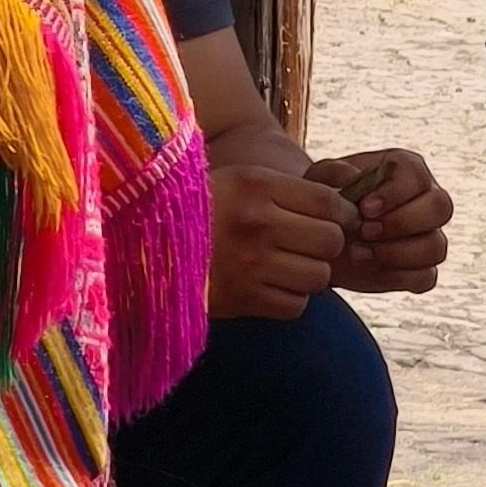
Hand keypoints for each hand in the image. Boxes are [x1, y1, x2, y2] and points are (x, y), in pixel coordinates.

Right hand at [207, 164, 349, 323]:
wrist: (142, 247)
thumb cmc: (199, 211)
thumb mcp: (237, 182)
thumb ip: (285, 190)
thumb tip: (343, 209)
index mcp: (255, 186)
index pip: (330, 202)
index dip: (343, 214)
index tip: (337, 219)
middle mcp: (257, 224)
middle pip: (331, 241)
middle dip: (326, 245)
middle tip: (310, 244)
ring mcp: (251, 264)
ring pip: (318, 276)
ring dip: (309, 274)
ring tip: (289, 266)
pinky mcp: (243, 299)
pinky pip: (295, 305)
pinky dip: (289, 299)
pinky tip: (271, 285)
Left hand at [313, 146, 451, 295]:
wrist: (321, 235)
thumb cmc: (327, 198)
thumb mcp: (321, 178)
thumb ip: (335, 172)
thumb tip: (353, 176)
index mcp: (408, 170)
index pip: (418, 177)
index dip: (394, 195)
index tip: (364, 208)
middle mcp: (427, 199)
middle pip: (440, 208)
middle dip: (400, 223)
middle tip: (365, 231)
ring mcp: (429, 235)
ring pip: (436, 247)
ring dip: (397, 253)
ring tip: (359, 252)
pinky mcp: (420, 268)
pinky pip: (426, 276)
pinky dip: (399, 277)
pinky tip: (370, 268)